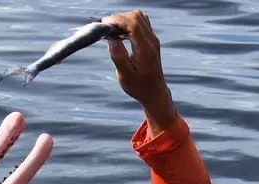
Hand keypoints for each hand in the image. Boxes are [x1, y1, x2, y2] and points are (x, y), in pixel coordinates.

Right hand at [103, 10, 176, 132]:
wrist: (154, 93)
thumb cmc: (139, 87)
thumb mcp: (125, 76)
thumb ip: (118, 57)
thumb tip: (111, 40)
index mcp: (145, 49)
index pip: (133, 23)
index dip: (117, 19)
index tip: (105, 23)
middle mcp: (151, 41)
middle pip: (136, 16)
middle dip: (119, 18)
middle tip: (106, 29)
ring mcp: (153, 39)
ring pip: (139, 17)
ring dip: (124, 19)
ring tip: (113, 32)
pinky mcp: (151, 40)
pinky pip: (141, 23)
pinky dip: (129, 23)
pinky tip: (121, 34)